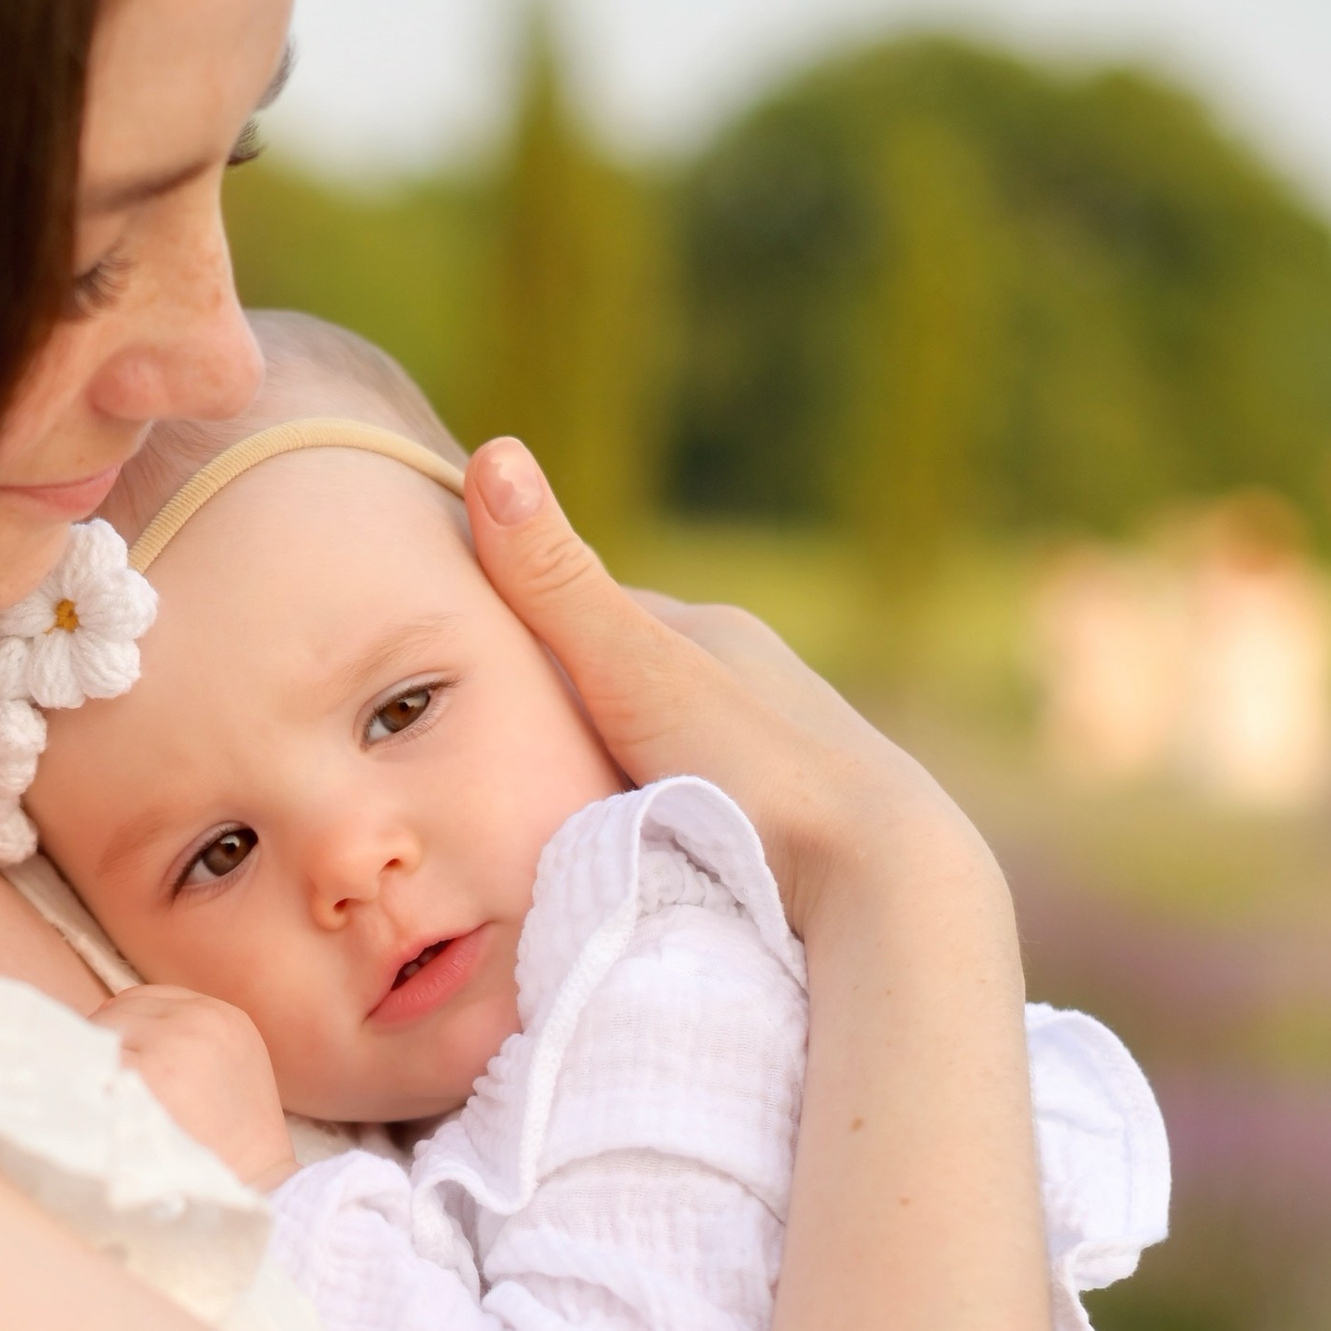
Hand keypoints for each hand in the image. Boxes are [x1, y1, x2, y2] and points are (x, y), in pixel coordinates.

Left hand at [105, 985, 294, 1189]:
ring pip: (102, 1037)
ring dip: (94, 1068)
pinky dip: (88, 1088)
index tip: (115, 1063)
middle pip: (118, 1013)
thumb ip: (182, 1043)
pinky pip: (95, 1067)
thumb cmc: (233, 1143)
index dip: (122, 1030)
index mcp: (223, 1017)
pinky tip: (96, 1113)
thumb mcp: (226, 1073)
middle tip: (102, 1090)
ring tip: (104, 1105)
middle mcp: (200, 1019)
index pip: (145, 1000)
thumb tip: (108, 1037)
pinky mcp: (149, 1074)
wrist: (258, 1186)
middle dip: (104, 1048)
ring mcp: (174, 1044)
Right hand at [462, 441, 989, 934]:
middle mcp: (746, 680)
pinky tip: (613, 849)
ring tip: (531, 803)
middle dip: (559, 701)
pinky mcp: (775, 824)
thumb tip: (491, 453)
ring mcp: (764, 755)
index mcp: (713, 631)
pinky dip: (643, 814)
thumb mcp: (638, 668)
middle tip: (478, 740)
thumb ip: (560, 583)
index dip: (520, 627)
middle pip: (623, 679)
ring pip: (654, 744)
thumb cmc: (755, 765)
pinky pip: (686, 803)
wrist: (874, 878)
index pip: (591, 611)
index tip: (455, 653)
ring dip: (601, 765)